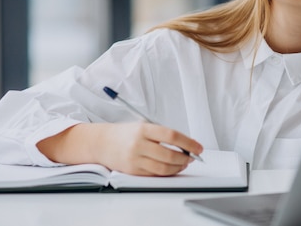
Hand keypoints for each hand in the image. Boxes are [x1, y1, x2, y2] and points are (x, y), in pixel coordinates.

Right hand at [38, 122, 203, 176]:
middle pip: (170, 154)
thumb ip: (162, 134)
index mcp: (144, 129)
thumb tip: (186, 145)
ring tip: (184, 163)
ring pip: (163, 167)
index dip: (189, 143)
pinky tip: (172, 169)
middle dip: (186, 158)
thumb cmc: (126, 133)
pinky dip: (167, 173)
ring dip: (178, 167)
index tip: (199, 148)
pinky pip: (154, 174)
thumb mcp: (144, 126)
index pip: (172, 136)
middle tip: (193, 157)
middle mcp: (139, 144)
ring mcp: (135, 158)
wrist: (101, 143)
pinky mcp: (132, 170)